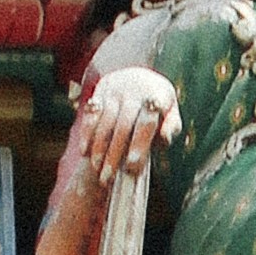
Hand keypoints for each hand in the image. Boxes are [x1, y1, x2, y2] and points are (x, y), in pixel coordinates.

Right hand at [70, 65, 180, 189]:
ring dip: (98, 146)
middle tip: (108, 178)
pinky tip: (84, 151)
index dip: (139, 145)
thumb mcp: (171, 111)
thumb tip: (163, 138)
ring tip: (96, 170)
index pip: (146, 122)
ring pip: (104, 121)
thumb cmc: (158, 105)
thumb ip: (172, 126)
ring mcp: (115, 88)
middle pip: (122, 125)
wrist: (139, 76)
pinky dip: (86, 132)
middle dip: (114, 153)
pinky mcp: (100, 90)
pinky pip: (91, 113)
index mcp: (155, 96)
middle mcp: (133, 90)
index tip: (132, 167)